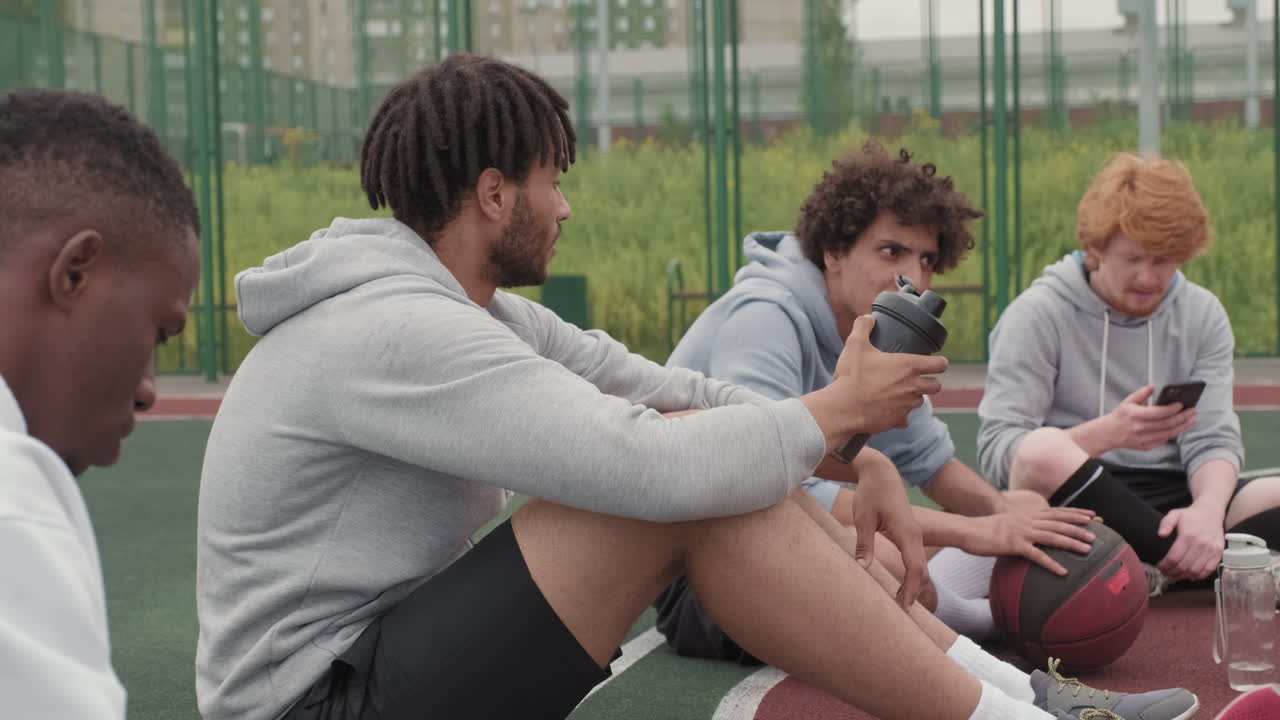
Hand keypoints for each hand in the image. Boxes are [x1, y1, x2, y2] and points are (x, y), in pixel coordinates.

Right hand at [832, 315, 947, 435]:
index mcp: (909, 366)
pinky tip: (888, 410)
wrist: (844, 408)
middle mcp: (913, 386)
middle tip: (916, 378)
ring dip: (913, 397)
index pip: (940, 365)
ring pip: (920, 401)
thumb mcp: (855, 345)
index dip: (939, 362)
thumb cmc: (852, 376)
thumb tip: (867, 318)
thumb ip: (863, 327)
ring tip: (898, 392)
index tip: (934, 362)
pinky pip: (905, 418)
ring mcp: (906, 405)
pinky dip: (899, 415)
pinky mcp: (897, 420)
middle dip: (930, 382)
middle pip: (936, 386)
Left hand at [851, 458, 927, 608]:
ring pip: (920, 565)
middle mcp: (916, 535)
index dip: (912, 588)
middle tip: (903, 611)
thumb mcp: (863, 518)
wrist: (881, 474)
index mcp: (907, 533)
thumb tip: (863, 568)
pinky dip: (912, 574)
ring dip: (914, 584)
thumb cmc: (871, 494)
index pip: (914, 567)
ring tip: (902, 603)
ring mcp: (915, 535)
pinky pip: (915, 558)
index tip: (905, 606)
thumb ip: (864, 543)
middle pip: (922, 570)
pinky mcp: (910, 534)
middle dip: (915, 591)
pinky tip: (902, 585)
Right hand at [959, 508, 1097, 574]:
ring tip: (1088, 550)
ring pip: (1052, 536)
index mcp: (1026, 516)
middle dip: (1079, 527)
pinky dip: (1051, 563)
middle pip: (1058, 522)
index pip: (1056, 512)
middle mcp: (1026, 521)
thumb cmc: (982, 530)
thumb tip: (1029, 538)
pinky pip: (1036, 555)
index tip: (1092, 516)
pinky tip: (1063, 572)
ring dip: (1072, 542)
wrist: (965, 530)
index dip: (1075, 513)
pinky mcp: (1013, 544)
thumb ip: (1019, 529)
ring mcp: (1021, 532)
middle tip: (1098, 533)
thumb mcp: (1004, 525)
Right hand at [1105, 385, 1197, 451]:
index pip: (1159, 412)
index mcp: (1135, 415)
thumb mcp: (1127, 401)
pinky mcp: (1146, 446)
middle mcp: (1140, 428)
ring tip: (1192, 419)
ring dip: (1183, 426)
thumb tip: (1153, 387)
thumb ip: (1141, 393)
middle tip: (1193, 411)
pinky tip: (1181, 427)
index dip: (1172, 409)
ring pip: (1169, 433)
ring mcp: (1143, 439)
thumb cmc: (1119, 417)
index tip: (1182, 404)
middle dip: (1183, 417)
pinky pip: (1164, 440)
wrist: (1108, 434)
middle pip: (1167, 424)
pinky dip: (1174, 434)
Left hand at [1157, 503, 1224, 580]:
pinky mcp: (1219, 553)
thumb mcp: (1174, 514)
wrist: (1211, 512)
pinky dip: (1198, 576)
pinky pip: (1208, 570)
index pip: (1174, 558)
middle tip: (1165, 572)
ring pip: (1195, 571)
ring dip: (1183, 576)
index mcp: (1188, 535)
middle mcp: (1201, 544)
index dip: (1165, 565)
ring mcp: (1212, 550)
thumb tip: (1161, 535)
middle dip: (1172, 572)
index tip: (1160, 566)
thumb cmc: (1191, 515)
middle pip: (1184, 566)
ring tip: (1175, 575)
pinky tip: (1189, 575)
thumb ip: (1166, 523)